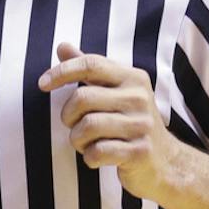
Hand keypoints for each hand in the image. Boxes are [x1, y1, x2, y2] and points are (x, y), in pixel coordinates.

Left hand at [39, 40, 176, 199]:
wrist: (166, 161)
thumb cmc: (131, 124)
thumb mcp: (115, 92)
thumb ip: (90, 71)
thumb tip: (62, 47)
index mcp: (132, 78)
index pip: (91, 64)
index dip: (62, 72)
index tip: (42, 84)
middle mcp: (139, 97)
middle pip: (82, 98)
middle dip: (68, 116)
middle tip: (74, 126)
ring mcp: (141, 125)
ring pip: (87, 127)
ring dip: (77, 140)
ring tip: (86, 144)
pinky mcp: (139, 152)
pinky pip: (97, 152)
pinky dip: (89, 158)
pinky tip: (97, 157)